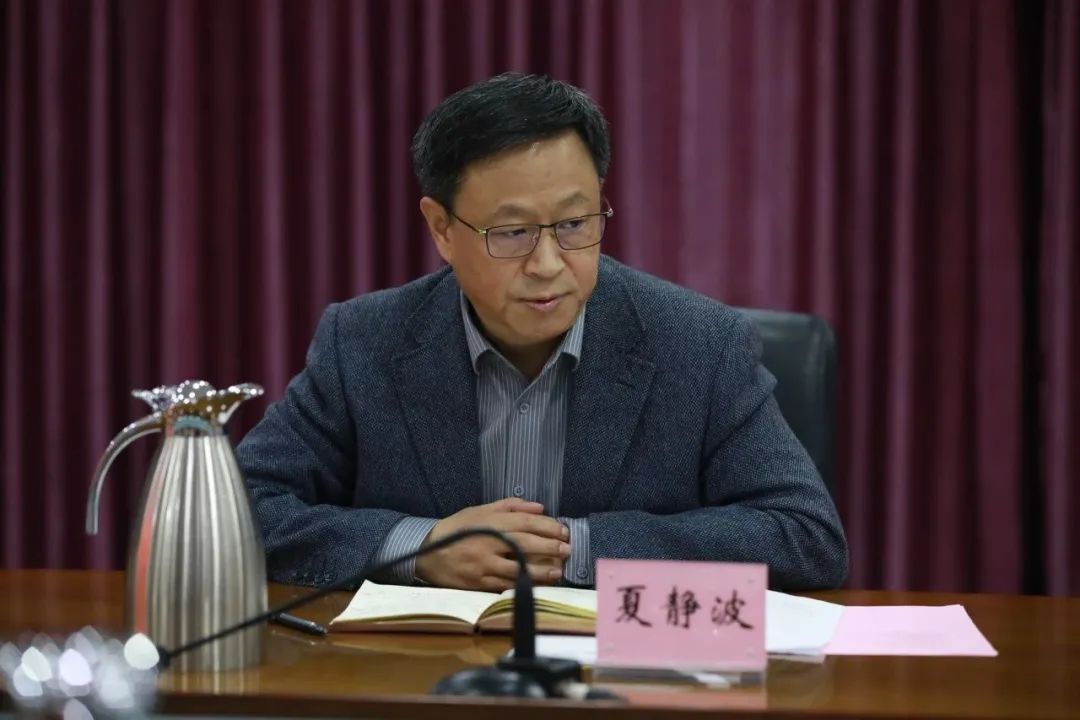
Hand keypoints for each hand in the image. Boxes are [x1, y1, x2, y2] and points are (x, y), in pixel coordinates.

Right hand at [415, 498, 570, 590]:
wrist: (427, 553)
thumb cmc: (457, 529)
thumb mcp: (479, 510)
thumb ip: (510, 507)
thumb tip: (539, 507)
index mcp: (489, 522)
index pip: (524, 523)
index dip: (547, 527)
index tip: (563, 531)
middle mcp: (487, 543)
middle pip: (524, 545)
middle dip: (549, 548)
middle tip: (567, 550)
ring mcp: (483, 565)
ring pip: (518, 569)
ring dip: (541, 571)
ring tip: (558, 571)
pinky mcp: (479, 584)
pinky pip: (506, 585)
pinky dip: (524, 585)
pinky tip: (537, 584)